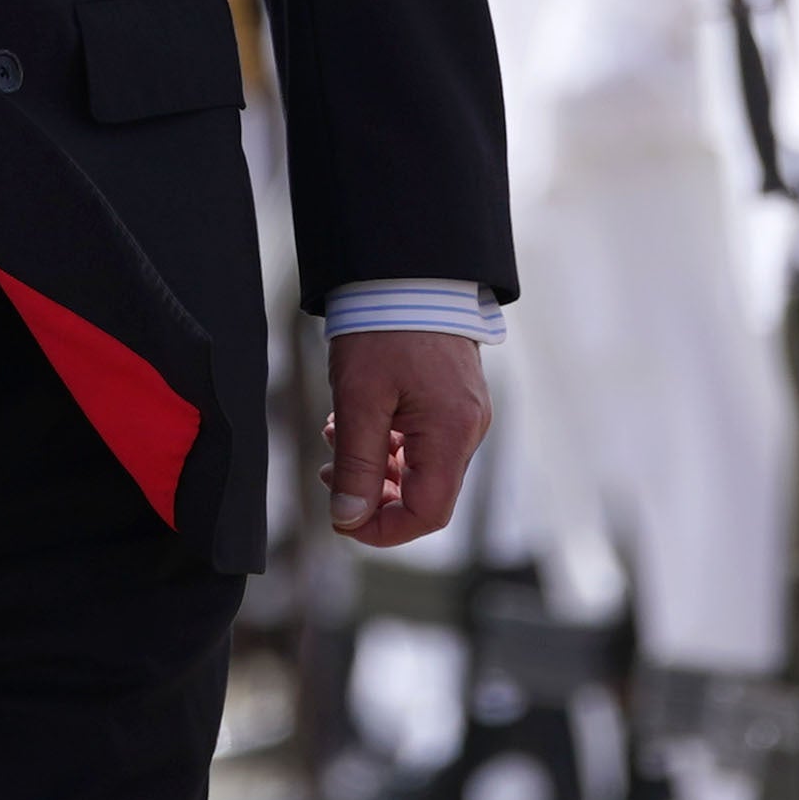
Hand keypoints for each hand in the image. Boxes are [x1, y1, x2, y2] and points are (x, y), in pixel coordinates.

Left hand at [324, 330, 487, 549]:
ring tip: (336, 437)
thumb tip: (349, 520)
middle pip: (425, 493)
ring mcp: (464, 413)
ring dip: (375, 464)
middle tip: (330, 474)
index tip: (342, 520)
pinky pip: (423, 440)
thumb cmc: (384, 327)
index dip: (383, 530)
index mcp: (453, 434)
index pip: (427, 513)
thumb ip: (356, 466)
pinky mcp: (453, 399)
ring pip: (420, 467)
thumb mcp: (359, 399)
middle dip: (373, 493)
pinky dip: (388, 441)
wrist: (406, 269)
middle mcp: (468, 429)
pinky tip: (356, 421)